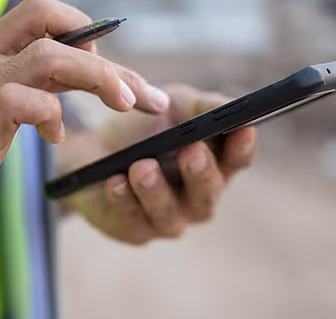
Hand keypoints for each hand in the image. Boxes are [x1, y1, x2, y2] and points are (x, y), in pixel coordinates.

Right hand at [0, 0, 164, 241]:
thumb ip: (29, 86)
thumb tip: (81, 76)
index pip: (42, 11)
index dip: (84, 28)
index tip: (113, 66)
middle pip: (58, 34)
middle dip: (114, 64)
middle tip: (147, 97)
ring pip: (49, 57)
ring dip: (100, 78)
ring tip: (128, 104)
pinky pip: (22, 101)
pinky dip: (52, 114)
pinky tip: (57, 138)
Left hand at [65, 85, 258, 243]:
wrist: (92, 149)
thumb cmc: (144, 129)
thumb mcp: (176, 106)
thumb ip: (206, 107)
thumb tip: (235, 109)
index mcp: (215, 164)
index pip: (239, 159)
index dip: (243, 146)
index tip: (243, 128)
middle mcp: (197, 197)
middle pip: (209, 192)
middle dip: (201, 172)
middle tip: (191, 151)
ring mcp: (167, 218)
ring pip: (168, 213)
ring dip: (155, 189)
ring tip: (142, 166)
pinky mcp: (134, 230)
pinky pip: (132, 220)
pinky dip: (124, 200)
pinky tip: (115, 181)